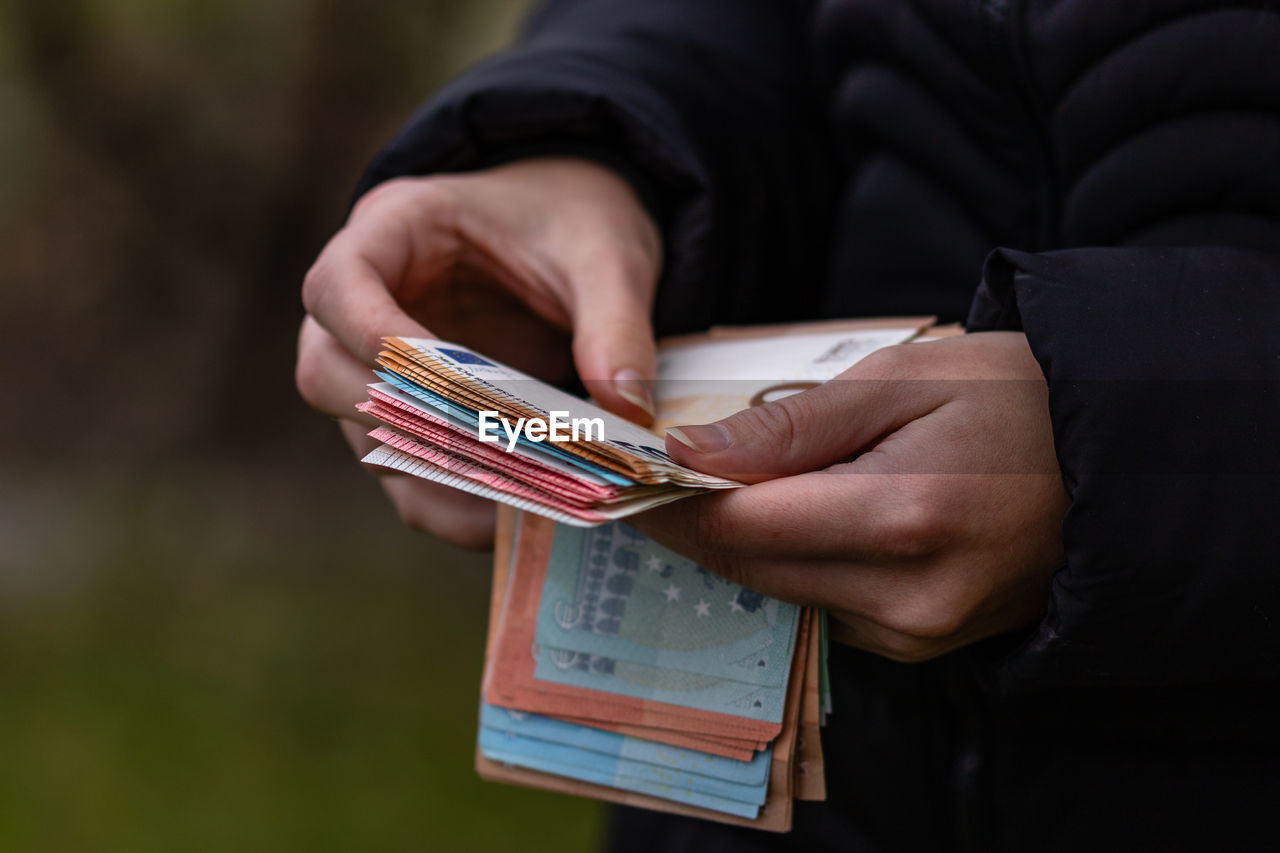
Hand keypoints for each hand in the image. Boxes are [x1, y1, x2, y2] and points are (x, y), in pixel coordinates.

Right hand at [296, 158, 661, 548]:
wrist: (578, 230)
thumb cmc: (576, 221)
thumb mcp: (606, 257)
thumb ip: (616, 323)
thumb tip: (627, 409)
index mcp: (396, 229)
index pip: (337, 284)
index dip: (367, 332)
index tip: (431, 371)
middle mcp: (366, 301)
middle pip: (327, 371)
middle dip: (396, 418)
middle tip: (482, 449)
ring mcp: (379, 366)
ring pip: (360, 435)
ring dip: (426, 474)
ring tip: (506, 502)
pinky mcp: (413, 417)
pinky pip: (407, 473)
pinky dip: (448, 503)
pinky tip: (506, 522)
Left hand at [632, 332, 1069, 661]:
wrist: (1113, 456)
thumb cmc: (1012, 397)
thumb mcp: (899, 381)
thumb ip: (790, 427)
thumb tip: (689, 453)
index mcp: (903, 517)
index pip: (742, 529)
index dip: (673, 504)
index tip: (624, 475)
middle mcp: (909, 597)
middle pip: (754, 571)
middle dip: (696, 525)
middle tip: (651, 477)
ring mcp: (920, 631)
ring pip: (783, 594)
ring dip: (742, 548)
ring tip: (715, 489)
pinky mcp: (925, 641)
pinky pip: (825, 608)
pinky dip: (792, 567)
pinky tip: (784, 523)